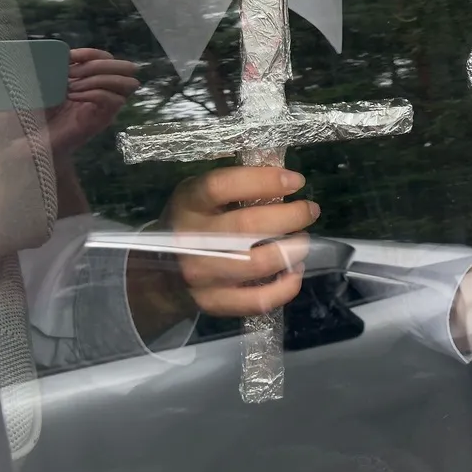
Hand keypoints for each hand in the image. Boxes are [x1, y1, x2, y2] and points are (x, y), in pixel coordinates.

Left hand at [0, 48, 138, 159]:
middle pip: (125, 68)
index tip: (70, 56)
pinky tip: (74, 97)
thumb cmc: (30, 112)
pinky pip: (114, 100)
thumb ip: (53, 66)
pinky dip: (95, 94)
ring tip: (72, 87)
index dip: (92, 53)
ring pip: (126, 83)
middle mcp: (101, 90)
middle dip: (100, 65)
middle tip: (73, 72)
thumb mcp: (40, 83)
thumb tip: (64, 53)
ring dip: (99, 79)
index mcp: (88, 78)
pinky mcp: (103, 120)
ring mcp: (105, 106)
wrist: (26, 141)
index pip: (106, 57)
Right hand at [161, 167, 317, 316]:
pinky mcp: (213, 302)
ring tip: (302, 239)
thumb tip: (282, 169)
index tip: (296, 181)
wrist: (161, 277)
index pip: (222, 186)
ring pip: (259, 263)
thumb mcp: (200, 195)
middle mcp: (190, 239)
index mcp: (188, 203)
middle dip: (291, 216)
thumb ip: (236, 182)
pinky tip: (295, 270)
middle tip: (310, 210)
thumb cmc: (193, 225)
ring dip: (293, 249)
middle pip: (248, 225)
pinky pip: (258, 300)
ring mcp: (201, 275)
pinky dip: (286, 287)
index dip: (264, 180)